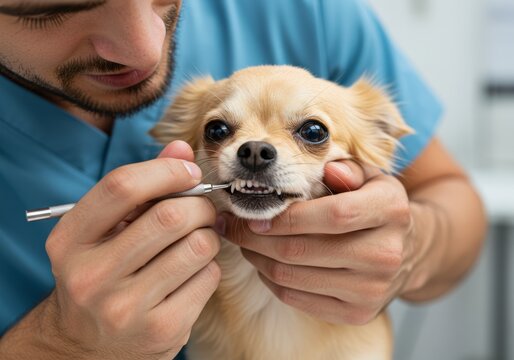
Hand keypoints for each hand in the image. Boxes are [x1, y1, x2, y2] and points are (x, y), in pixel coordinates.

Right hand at [42, 141, 220, 358]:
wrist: (89, 344)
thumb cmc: (102, 273)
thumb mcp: (105, 230)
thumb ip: (141, 186)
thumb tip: (182, 149)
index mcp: (70, 241)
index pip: (122, 187)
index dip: (166, 170)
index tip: (189, 172)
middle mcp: (91, 277)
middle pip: (170, 216)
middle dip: (200, 204)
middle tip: (202, 208)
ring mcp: (126, 308)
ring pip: (198, 246)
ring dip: (208, 234)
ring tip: (197, 238)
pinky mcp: (163, 330)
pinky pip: (209, 276)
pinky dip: (210, 265)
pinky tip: (193, 270)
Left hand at [220, 160, 415, 324]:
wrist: (408, 251)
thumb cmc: (376, 207)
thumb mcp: (371, 178)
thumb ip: (349, 169)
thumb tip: (329, 169)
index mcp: (391, 210)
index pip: (333, 215)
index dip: (287, 217)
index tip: (254, 214)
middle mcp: (386, 254)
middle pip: (304, 250)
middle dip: (256, 238)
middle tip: (231, 226)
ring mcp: (373, 289)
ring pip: (293, 277)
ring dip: (257, 259)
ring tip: (244, 242)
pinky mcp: (357, 314)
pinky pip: (297, 299)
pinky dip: (271, 280)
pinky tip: (264, 263)